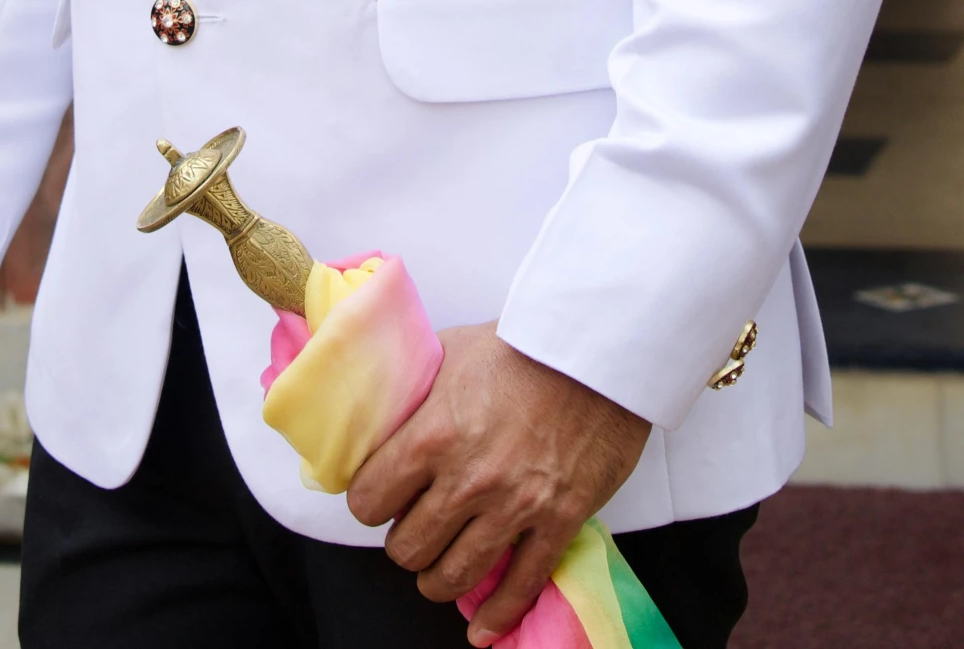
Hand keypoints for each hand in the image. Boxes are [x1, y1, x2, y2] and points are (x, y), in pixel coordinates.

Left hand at [347, 323, 650, 646]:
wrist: (594, 348)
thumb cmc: (521, 343)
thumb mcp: (449, 351)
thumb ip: (414, 390)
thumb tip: (380, 412)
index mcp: (433, 434)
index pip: (370, 499)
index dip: (369, 503)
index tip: (379, 499)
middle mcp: (468, 478)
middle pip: (408, 548)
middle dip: (404, 543)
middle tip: (414, 528)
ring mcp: (515, 505)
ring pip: (454, 577)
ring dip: (437, 581)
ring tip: (438, 570)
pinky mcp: (558, 521)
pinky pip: (520, 587)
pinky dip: (497, 616)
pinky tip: (482, 629)